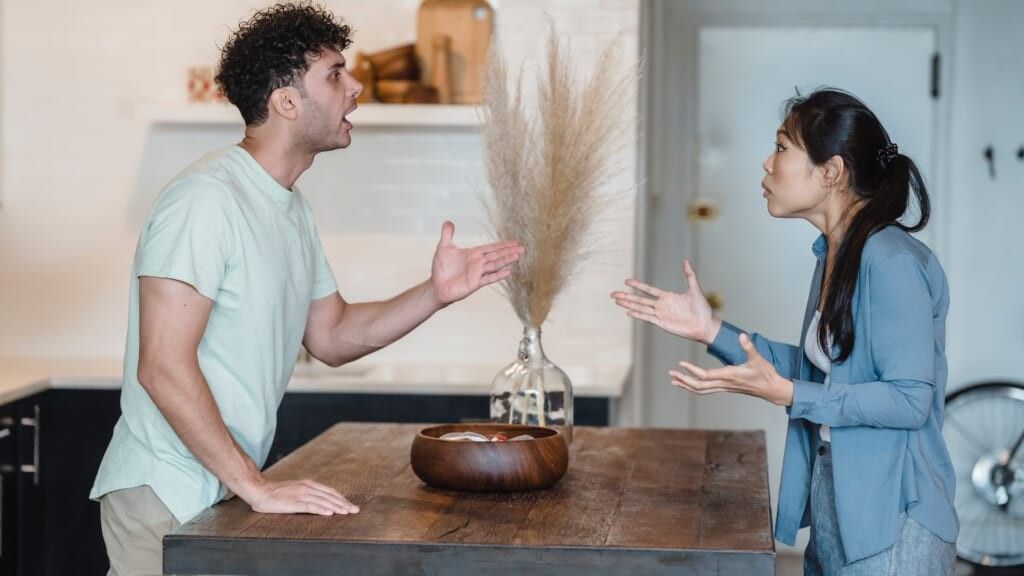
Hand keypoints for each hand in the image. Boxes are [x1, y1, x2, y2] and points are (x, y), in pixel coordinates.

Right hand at [246, 477, 359, 515]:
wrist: (259, 490)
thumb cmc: (276, 492)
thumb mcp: (296, 489)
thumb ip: (308, 494)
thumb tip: (321, 501)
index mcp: (309, 484)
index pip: (330, 491)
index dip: (341, 498)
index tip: (350, 505)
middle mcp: (307, 487)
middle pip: (330, 496)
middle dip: (343, 503)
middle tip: (355, 510)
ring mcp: (301, 494)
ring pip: (323, 501)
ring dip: (336, 507)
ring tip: (346, 512)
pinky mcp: (293, 502)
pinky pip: (310, 506)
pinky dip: (321, 509)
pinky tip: (329, 513)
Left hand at [430, 221, 524, 304]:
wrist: (437, 286)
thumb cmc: (441, 269)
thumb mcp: (444, 247)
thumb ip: (447, 234)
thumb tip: (448, 221)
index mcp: (473, 254)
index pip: (491, 248)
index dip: (503, 245)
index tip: (515, 242)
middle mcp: (478, 263)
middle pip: (497, 255)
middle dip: (509, 251)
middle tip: (523, 248)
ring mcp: (477, 273)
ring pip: (495, 265)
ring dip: (507, 260)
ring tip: (518, 256)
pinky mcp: (475, 283)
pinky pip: (489, 278)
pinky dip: (499, 275)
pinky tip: (509, 272)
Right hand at [612, 259, 720, 344]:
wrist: (705, 325)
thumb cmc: (702, 309)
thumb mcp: (695, 289)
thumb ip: (689, 275)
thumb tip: (685, 260)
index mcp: (667, 297)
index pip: (648, 290)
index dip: (637, 285)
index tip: (626, 281)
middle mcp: (661, 305)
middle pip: (639, 299)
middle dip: (626, 296)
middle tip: (613, 294)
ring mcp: (660, 315)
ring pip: (640, 308)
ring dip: (628, 304)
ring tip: (616, 301)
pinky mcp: (662, 323)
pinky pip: (647, 318)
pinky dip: (637, 315)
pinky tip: (628, 312)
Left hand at [669, 333, 793, 405]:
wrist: (771, 389)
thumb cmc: (765, 374)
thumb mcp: (758, 359)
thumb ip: (749, 347)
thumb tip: (742, 336)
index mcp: (729, 375)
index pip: (706, 375)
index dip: (692, 370)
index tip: (681, 364)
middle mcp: (724, 384)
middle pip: (699, 385)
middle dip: (683, 379)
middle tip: (670, 373)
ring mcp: (724, 387)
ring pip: (701, 390)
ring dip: (686, 385)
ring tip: (673, 380)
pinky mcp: (725, 388)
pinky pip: (706, 390)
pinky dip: (694, 387)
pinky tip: (687, 384)